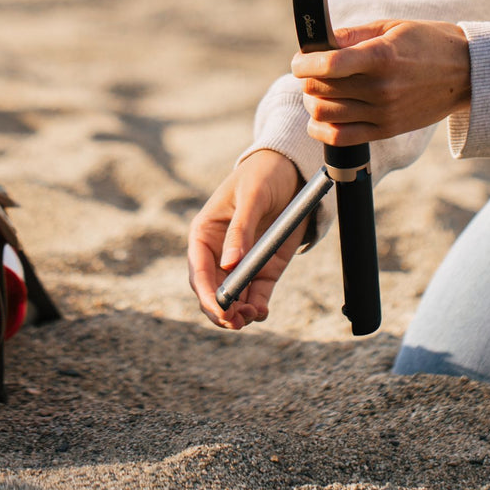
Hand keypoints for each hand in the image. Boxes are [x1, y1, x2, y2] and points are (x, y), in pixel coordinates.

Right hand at [188, 148, 305, 329]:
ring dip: (239, 313)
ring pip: (233, 298)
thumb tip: (229, 264)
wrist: (291, 169)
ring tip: (252, 316)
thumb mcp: (251, 196)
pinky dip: (257, 306)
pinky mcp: (263, 267)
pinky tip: (262, 312)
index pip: (199, 270)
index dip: (206, 293)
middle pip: (212, 291)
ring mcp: (241, 262)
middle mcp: (218, 253)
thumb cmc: (262, 175)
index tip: (219, 309)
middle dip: (222, 310)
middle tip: (237, 321)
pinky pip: (256, 294)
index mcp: (204, 233)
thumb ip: (240, 229)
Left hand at [292, 20, 470, 146]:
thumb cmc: (431, 44)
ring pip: (326, 114)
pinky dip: (322, 130)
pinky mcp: (387, 130)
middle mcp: (381, 88)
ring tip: (320, 93)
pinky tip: (321, 119)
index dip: (304, 63)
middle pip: (322, 89)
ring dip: (314, 102)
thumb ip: (355, 34)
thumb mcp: (393, 27)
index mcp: (381, 57)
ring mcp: (384, 112)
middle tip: (314, 72)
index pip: (328, 65)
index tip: (300, 61)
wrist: (466, 72)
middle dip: (309, 80)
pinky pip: (342, 138)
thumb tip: (323, 41)